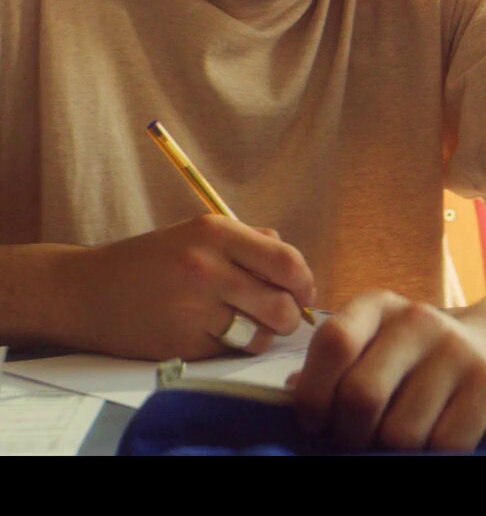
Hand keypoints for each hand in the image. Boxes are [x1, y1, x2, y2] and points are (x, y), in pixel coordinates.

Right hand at [68, 214, 313, 359]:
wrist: (82, 291)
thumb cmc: (149, 261)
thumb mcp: (196, 233)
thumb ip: (249, 241)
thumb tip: (294, 264)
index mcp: (216, 233)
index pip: (287, 261)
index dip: (305, 282)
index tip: (304, 293)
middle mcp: (206, 268)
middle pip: (282, 304)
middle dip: (290, 315)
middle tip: (280, 315)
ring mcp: (193, 308)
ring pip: (261, 333)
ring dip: (264, 334)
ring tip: (248, 325)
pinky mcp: (181, 342)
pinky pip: (230, 350)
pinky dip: (231, 346)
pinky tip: (211, 333)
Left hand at [291, 291, 485, 451]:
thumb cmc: (420, 358)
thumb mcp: (377, 344)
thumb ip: (336, 365)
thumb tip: (290, 391)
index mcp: (380, 307)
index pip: (334, 342)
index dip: (314, 394)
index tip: (318, 421)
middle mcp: (420, 320)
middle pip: (361, 396)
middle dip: (350, 435)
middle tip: (360, 441)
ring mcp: (459, 352)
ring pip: (401, 432)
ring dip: (394, 451)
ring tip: (402, 439)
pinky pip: (443, 446)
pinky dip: (432, 457)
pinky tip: (435, 442)